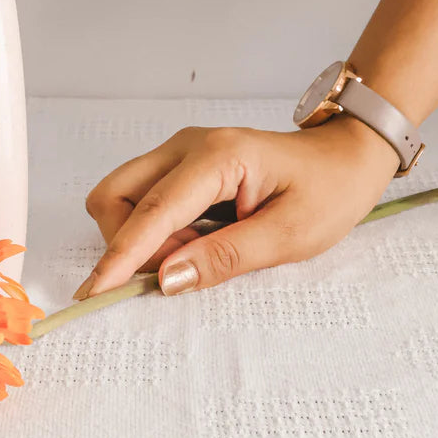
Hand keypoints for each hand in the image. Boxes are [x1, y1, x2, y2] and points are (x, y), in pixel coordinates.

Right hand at [73, 115, 399, 298]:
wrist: (343, 158)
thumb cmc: (327, 191)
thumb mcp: (289, 236)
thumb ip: (225, 257)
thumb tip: (166, 280)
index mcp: (218, 157)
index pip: (153, 210)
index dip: (121, 255)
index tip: (94, 292)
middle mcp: (187, 145)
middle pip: (116, 194)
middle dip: (126, 242)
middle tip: (176, 270)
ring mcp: (180, 150)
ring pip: (122, 195)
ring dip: (141, 238)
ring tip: (193, 254)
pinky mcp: (180, 163)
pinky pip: (143, 199)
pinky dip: (153, 230)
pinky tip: (193, 240)